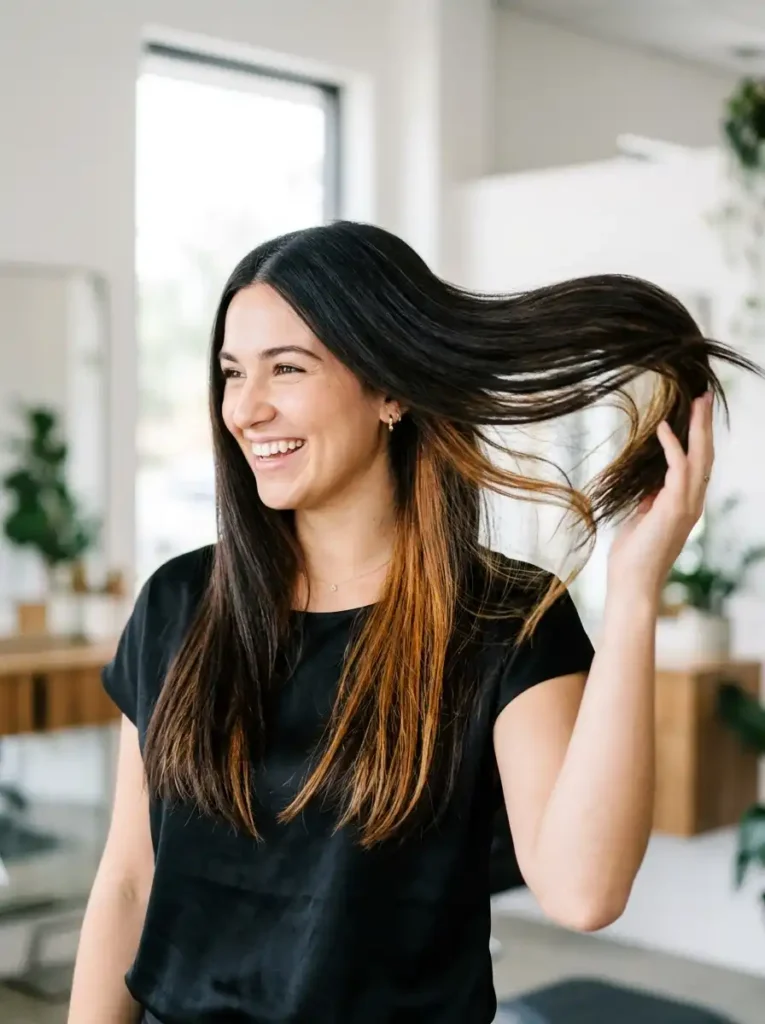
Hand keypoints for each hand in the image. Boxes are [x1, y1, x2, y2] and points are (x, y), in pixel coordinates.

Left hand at [607, 392, 714, 603]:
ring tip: (696, 402)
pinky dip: (672, 446)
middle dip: (704, 425)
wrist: (632, 583)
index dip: (698, 438)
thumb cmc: (633, 556)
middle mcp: (693, 503)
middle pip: (705, 455)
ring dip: (698, 428)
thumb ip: (650, 502)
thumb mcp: (642, 521)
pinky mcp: (674, 508)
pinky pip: (678, 469)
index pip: (697, 464)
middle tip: (704, 397)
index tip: (694, 414)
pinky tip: (664, 428)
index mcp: (686, 504)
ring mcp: (687, 506)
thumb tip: (650, 488)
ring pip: (700, 457)